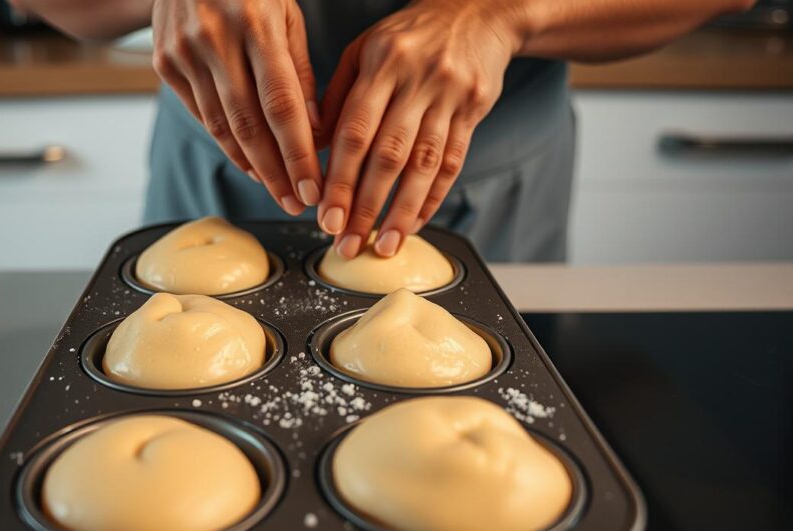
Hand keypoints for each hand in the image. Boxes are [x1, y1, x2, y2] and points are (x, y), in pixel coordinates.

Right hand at [152, 0, 323, 214]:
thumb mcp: (287, 13)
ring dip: (251, 165)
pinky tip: (249, 163)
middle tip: (297, 202)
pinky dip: (226, 143)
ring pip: (221, 126)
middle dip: (276, 171)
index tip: (313, 187)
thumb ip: (299, 71)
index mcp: (255, 24)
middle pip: (249, 124)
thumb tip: (314, 131)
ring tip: (277, 190)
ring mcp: (184, 53)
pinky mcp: (163, 63)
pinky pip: (200, 114)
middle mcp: (215, 40)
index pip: (281, 104)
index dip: (297, 152)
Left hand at [316, 0, 521, 256]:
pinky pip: (453, 162)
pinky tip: (415, 222)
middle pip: (388, 155)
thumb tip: (311, 148)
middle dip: (365, 206)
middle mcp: (417, 81)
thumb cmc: (411, 35)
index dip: (339, 179)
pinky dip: (432, 197)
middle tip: (347, 242)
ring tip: (383, 245)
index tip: (326, 216)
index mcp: (382, 64)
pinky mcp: (474, 110)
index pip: (355, 131)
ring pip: (424, 165)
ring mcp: (449, 97)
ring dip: (401, 212)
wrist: (480, 11)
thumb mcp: (365, 49)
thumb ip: (337, 96)